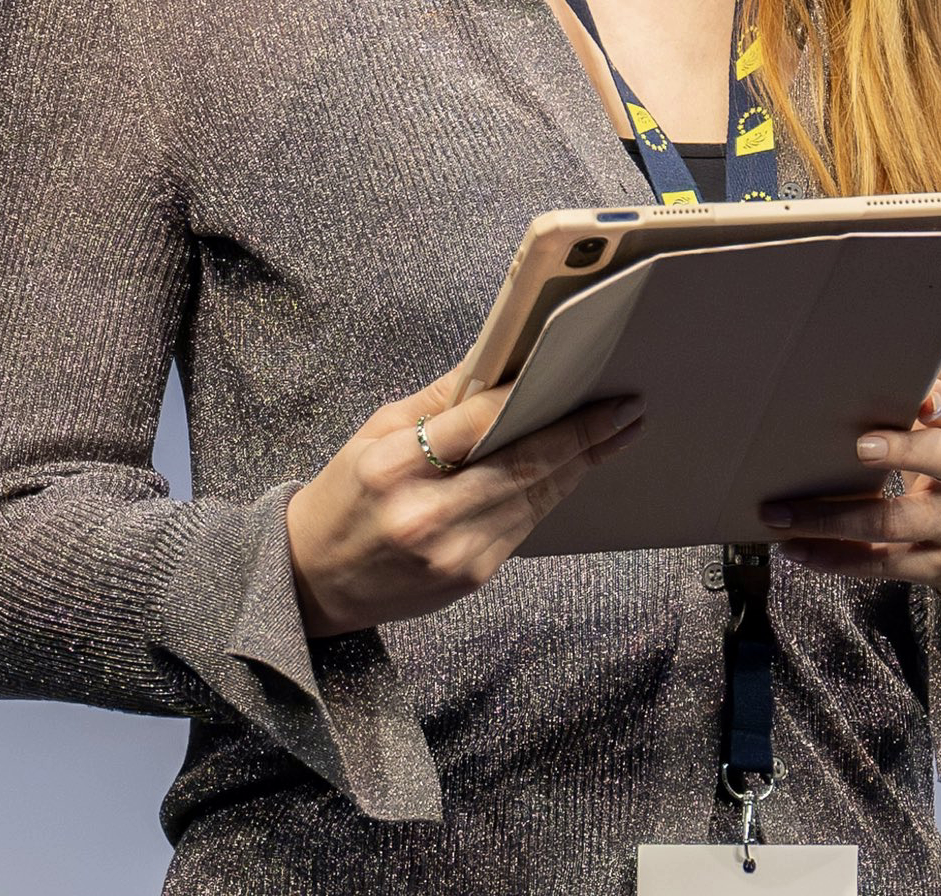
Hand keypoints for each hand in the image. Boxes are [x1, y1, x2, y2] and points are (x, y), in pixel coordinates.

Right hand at [285, 358, 645, 637]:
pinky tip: (579, 466)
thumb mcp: (374, 434)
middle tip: (626, 406)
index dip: (531, 399)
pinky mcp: (471, 576)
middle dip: (581, 434)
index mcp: (393, 468)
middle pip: (522, 466)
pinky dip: (554, 491)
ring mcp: (453, 553)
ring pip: (534, 498)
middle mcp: (425, 515)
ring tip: (619, 430)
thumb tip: (500, 360)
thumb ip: (438, 401)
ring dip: (582, 463)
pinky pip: (526, 525)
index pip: (476, 424)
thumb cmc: (346, 494)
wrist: (315, 580)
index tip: (574, 375)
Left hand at [759, 354, 940, 626]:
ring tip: (779, 515)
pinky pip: (884, 565)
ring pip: (895, 524)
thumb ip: (935, 375)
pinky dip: (836, 558)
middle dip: (900, 453)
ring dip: (833, 520)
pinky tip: (796, 550)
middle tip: (855, 446)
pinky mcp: (939, 566)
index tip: (921, 400)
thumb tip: (894, 335)